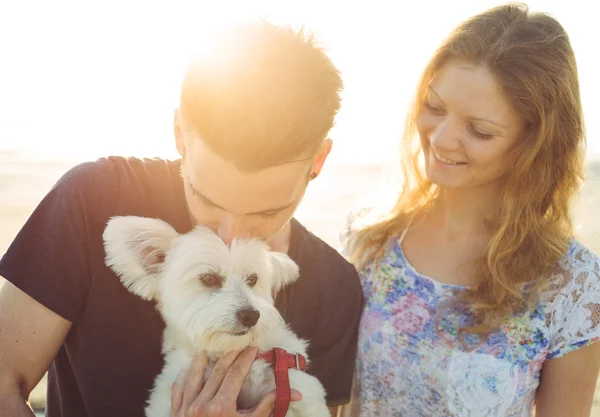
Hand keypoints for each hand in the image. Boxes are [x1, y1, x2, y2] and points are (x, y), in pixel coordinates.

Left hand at [170, 346, 301, 416]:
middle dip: (229, 356)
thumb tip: (294, 393)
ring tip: (206, 350)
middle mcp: (202, 405)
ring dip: (200, 361)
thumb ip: (268, 406)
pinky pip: (177, 391)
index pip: (236, 373)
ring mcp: (186, 409)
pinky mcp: (176, 414)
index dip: (245, 358)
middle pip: (217, 371)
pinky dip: (181, 379)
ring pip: (193, 377)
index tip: (252, 348)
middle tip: (238, 345)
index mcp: (222, 407)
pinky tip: (185, 370)